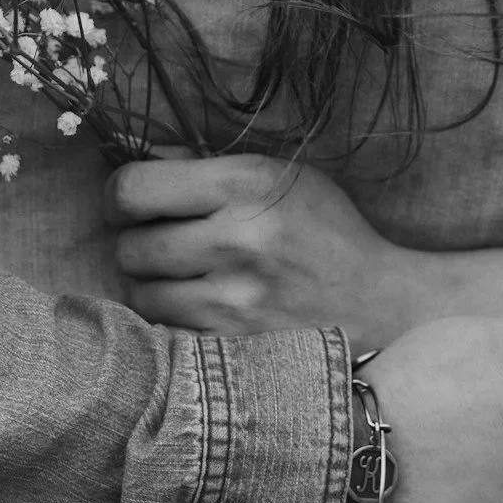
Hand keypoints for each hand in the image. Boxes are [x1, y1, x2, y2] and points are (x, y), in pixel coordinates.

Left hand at [107, 155, 502, 350]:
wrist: (382, 304)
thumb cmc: (325, 233)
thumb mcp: (281, 177)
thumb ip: (208, 168)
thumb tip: (135, 156)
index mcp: (246, 183)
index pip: (131, 189)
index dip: (120, 198)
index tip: (133, 206)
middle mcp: (237, 238)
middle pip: (129, 246)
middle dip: (138, 244)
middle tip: (164, 245)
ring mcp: (236, 299)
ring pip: (141, 294)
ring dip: (153, 287)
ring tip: (184, 280)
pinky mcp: (236, 346)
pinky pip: (167, 332)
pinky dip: (175, 323)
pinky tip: (203, 311)